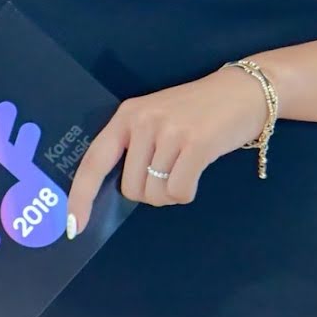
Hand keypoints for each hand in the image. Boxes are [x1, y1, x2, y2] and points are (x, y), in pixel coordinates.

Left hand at [65, 65, 268, 233]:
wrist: (242, 91)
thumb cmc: (196, 110)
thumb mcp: (156, 118)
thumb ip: (134, 147)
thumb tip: (117, 193)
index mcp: (127, 115)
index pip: (94, 161)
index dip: (81, 196)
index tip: (74, 226)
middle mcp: (143, 121)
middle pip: (132, 189)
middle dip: (151, 191)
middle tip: (172, 167)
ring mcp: (169, 131)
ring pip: (156, 194)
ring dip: (171, 192)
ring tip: (187, 165)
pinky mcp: (195, 144)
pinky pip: (179, 192)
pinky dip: (188, 192)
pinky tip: (198, 171)